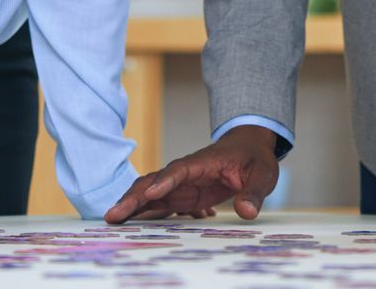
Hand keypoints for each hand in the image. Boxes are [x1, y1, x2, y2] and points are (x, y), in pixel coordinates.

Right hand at [104, 126, 280, 223]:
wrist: (247, 148)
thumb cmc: (254, 158)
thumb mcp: (262, 174)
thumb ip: (254, 192)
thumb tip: (247, 212)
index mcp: (202, 162)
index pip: (179, 170)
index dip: (164, 182)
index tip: (149, 194)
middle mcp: (185, 173)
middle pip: (154, 183)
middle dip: (133, 198)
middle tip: (113, 216)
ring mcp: (180, 185)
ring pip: (149, 195)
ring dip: (131, 207)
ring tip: (112, 222)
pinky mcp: (181, 195)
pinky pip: (158, 205)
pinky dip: (143, 214)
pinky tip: (130, 227)